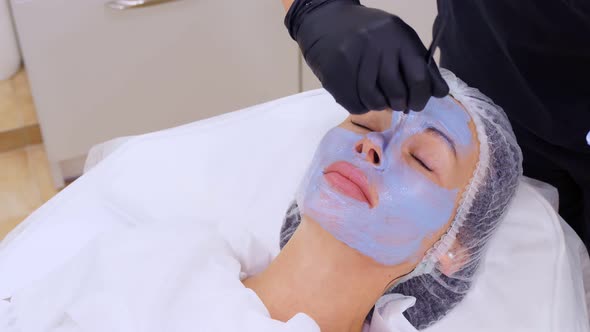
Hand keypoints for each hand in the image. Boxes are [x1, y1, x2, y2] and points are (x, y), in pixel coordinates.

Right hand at [286, 0, 448, 113]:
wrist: (327, 19)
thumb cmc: (369, 33)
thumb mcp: (399, 38)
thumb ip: (420, 64)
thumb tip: (441, 93)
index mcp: (399, 38)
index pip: (419, 78)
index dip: (421, 97)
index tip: (417, 103)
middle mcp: (377, 47)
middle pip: (397, 93)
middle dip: (400, 104)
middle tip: (397, 103)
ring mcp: (354, 60)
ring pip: (375, 101)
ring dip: (379, 106)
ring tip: (378, 99)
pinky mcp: (335, 74)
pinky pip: (355, 105)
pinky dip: (362, 106)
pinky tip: (361, 96)